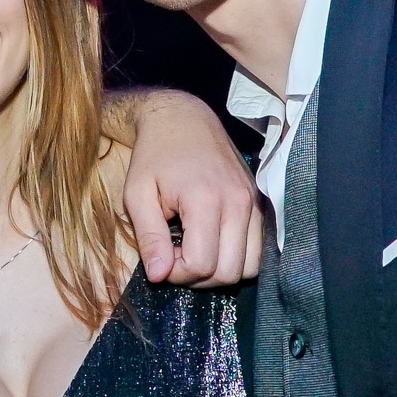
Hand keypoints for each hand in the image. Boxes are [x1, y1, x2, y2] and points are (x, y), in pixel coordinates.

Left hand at [117, 90, 261, 285]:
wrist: (184, 119)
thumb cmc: (154, 156)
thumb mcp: (137, 194)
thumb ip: (149, 237)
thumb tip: (159, 276)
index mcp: (206, 199)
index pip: (202, 265)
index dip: (176, 274)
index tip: (160, 257)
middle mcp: (238, 202)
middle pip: (229, 273)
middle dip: (198, 277)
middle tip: (175, 256)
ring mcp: (254, 203)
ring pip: (249, 267)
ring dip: (219, 271)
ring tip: (193, 250)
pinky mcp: (259, 203)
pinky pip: (257, 251)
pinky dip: (235, 257)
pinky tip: (210, 242)